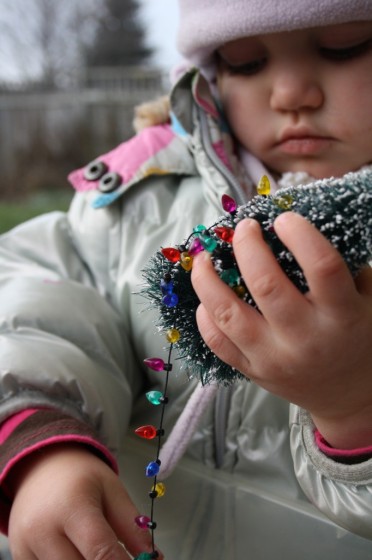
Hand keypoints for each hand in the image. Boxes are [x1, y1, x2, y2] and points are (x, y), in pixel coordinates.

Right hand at [7, 444, 162, 559]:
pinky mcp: (19, 557)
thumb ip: (132, 526)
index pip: (101, 551)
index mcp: (72, 506)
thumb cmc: (81, 476)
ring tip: (96, 550)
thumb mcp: (113, 490)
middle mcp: (42, 530)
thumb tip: (154, 558)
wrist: (41, 466)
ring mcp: (25, 547)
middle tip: (119, 556)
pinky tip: (76, 552)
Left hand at [191, 213, 371, 448]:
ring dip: (208, 279)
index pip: (322, 267)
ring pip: (228, 313)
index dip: (301, 235)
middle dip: (247, 246)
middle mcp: (306, 338)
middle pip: (266, 285)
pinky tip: (205, 297)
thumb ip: (347, 267)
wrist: (350, 397)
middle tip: (244, 228)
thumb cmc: (359, 340)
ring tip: (204, 258)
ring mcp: (274, 358)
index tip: (283, 218)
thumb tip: (308, 225)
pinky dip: (204, 316)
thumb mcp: (369, 301)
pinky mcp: (252, 371)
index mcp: (342, 316)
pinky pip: (217, 342)